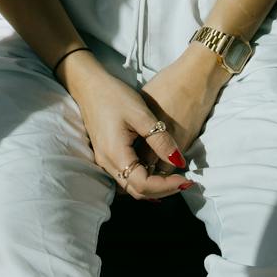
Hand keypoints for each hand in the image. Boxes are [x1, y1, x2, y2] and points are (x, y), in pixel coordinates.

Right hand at [65, 46, 229, 201]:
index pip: (143, 184)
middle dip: (163, 190)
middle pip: (137, 191)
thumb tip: (178, 162)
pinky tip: (158, 169)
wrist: (89, 86)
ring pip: (132, 186)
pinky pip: (127, 176)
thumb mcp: (141, 114)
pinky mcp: (108, 155)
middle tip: (185, 180)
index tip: (186, 178)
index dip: (167, 186)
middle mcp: (107, 163)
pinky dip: (145, 178)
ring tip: (175, 177)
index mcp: (115, 154)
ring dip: (154, 186)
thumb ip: (160, 140)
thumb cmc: (114, 96)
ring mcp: (105, 161)